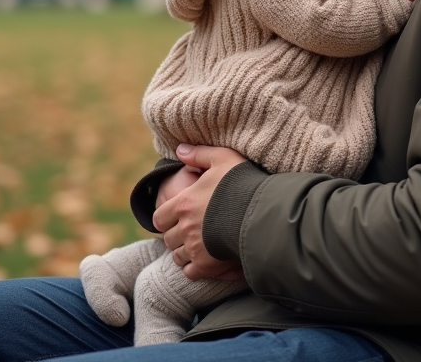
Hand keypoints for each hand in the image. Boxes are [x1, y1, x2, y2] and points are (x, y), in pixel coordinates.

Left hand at [155, 144, 247, 281]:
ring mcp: (195, 248)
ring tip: (199, 246)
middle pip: (168, 238)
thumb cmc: (243, 183)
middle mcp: (184, 227)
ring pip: (178, 256)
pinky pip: (190, 272)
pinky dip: (194, 268)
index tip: (177, 217)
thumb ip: (199, 154)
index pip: (158, 218)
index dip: (166, 218)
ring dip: (185, 252)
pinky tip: (205, 260)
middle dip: (177, 235)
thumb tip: (179, 149)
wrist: (262, 211)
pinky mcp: (207, 264)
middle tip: (192, 231)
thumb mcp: (223, 159)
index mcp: (183, 203)